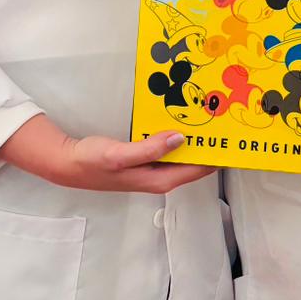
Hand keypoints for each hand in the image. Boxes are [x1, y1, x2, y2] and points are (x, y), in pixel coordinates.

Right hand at [0, 116, 214, 193]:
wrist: (67, 163)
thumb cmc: (92, 162)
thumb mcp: (120, 155)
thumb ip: (150, 149)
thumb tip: (180, 139)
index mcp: (158, 180)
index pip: (197, 170)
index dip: (217, 157)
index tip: (233, 140)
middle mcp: (159, 176)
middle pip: (194, 163)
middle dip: (211, 146)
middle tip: (227, 122)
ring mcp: (152, 168)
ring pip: (182, 155)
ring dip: (197, 141)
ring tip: (213, 119)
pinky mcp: (144, 159)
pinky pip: (169, 148)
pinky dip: (179, 137)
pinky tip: (185, 121)